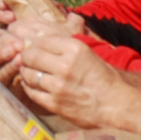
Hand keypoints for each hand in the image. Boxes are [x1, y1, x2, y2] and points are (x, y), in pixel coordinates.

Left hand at [2, 28, 116, 123]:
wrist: (116, 104)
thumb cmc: (102, 76)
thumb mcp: (86, 52)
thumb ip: (62, 45)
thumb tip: (36, 35)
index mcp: (74, 48)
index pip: (40, 40)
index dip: (32, 43)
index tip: (31, 46)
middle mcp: (65, 66)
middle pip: (30, 56)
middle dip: (25, 57)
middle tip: (27, 59)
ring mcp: (58, 86)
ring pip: (28, 74)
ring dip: (26, 72)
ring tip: (30, 72)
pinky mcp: (54, 103)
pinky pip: (32, 92)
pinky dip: (29, 87)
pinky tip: (34, 85)